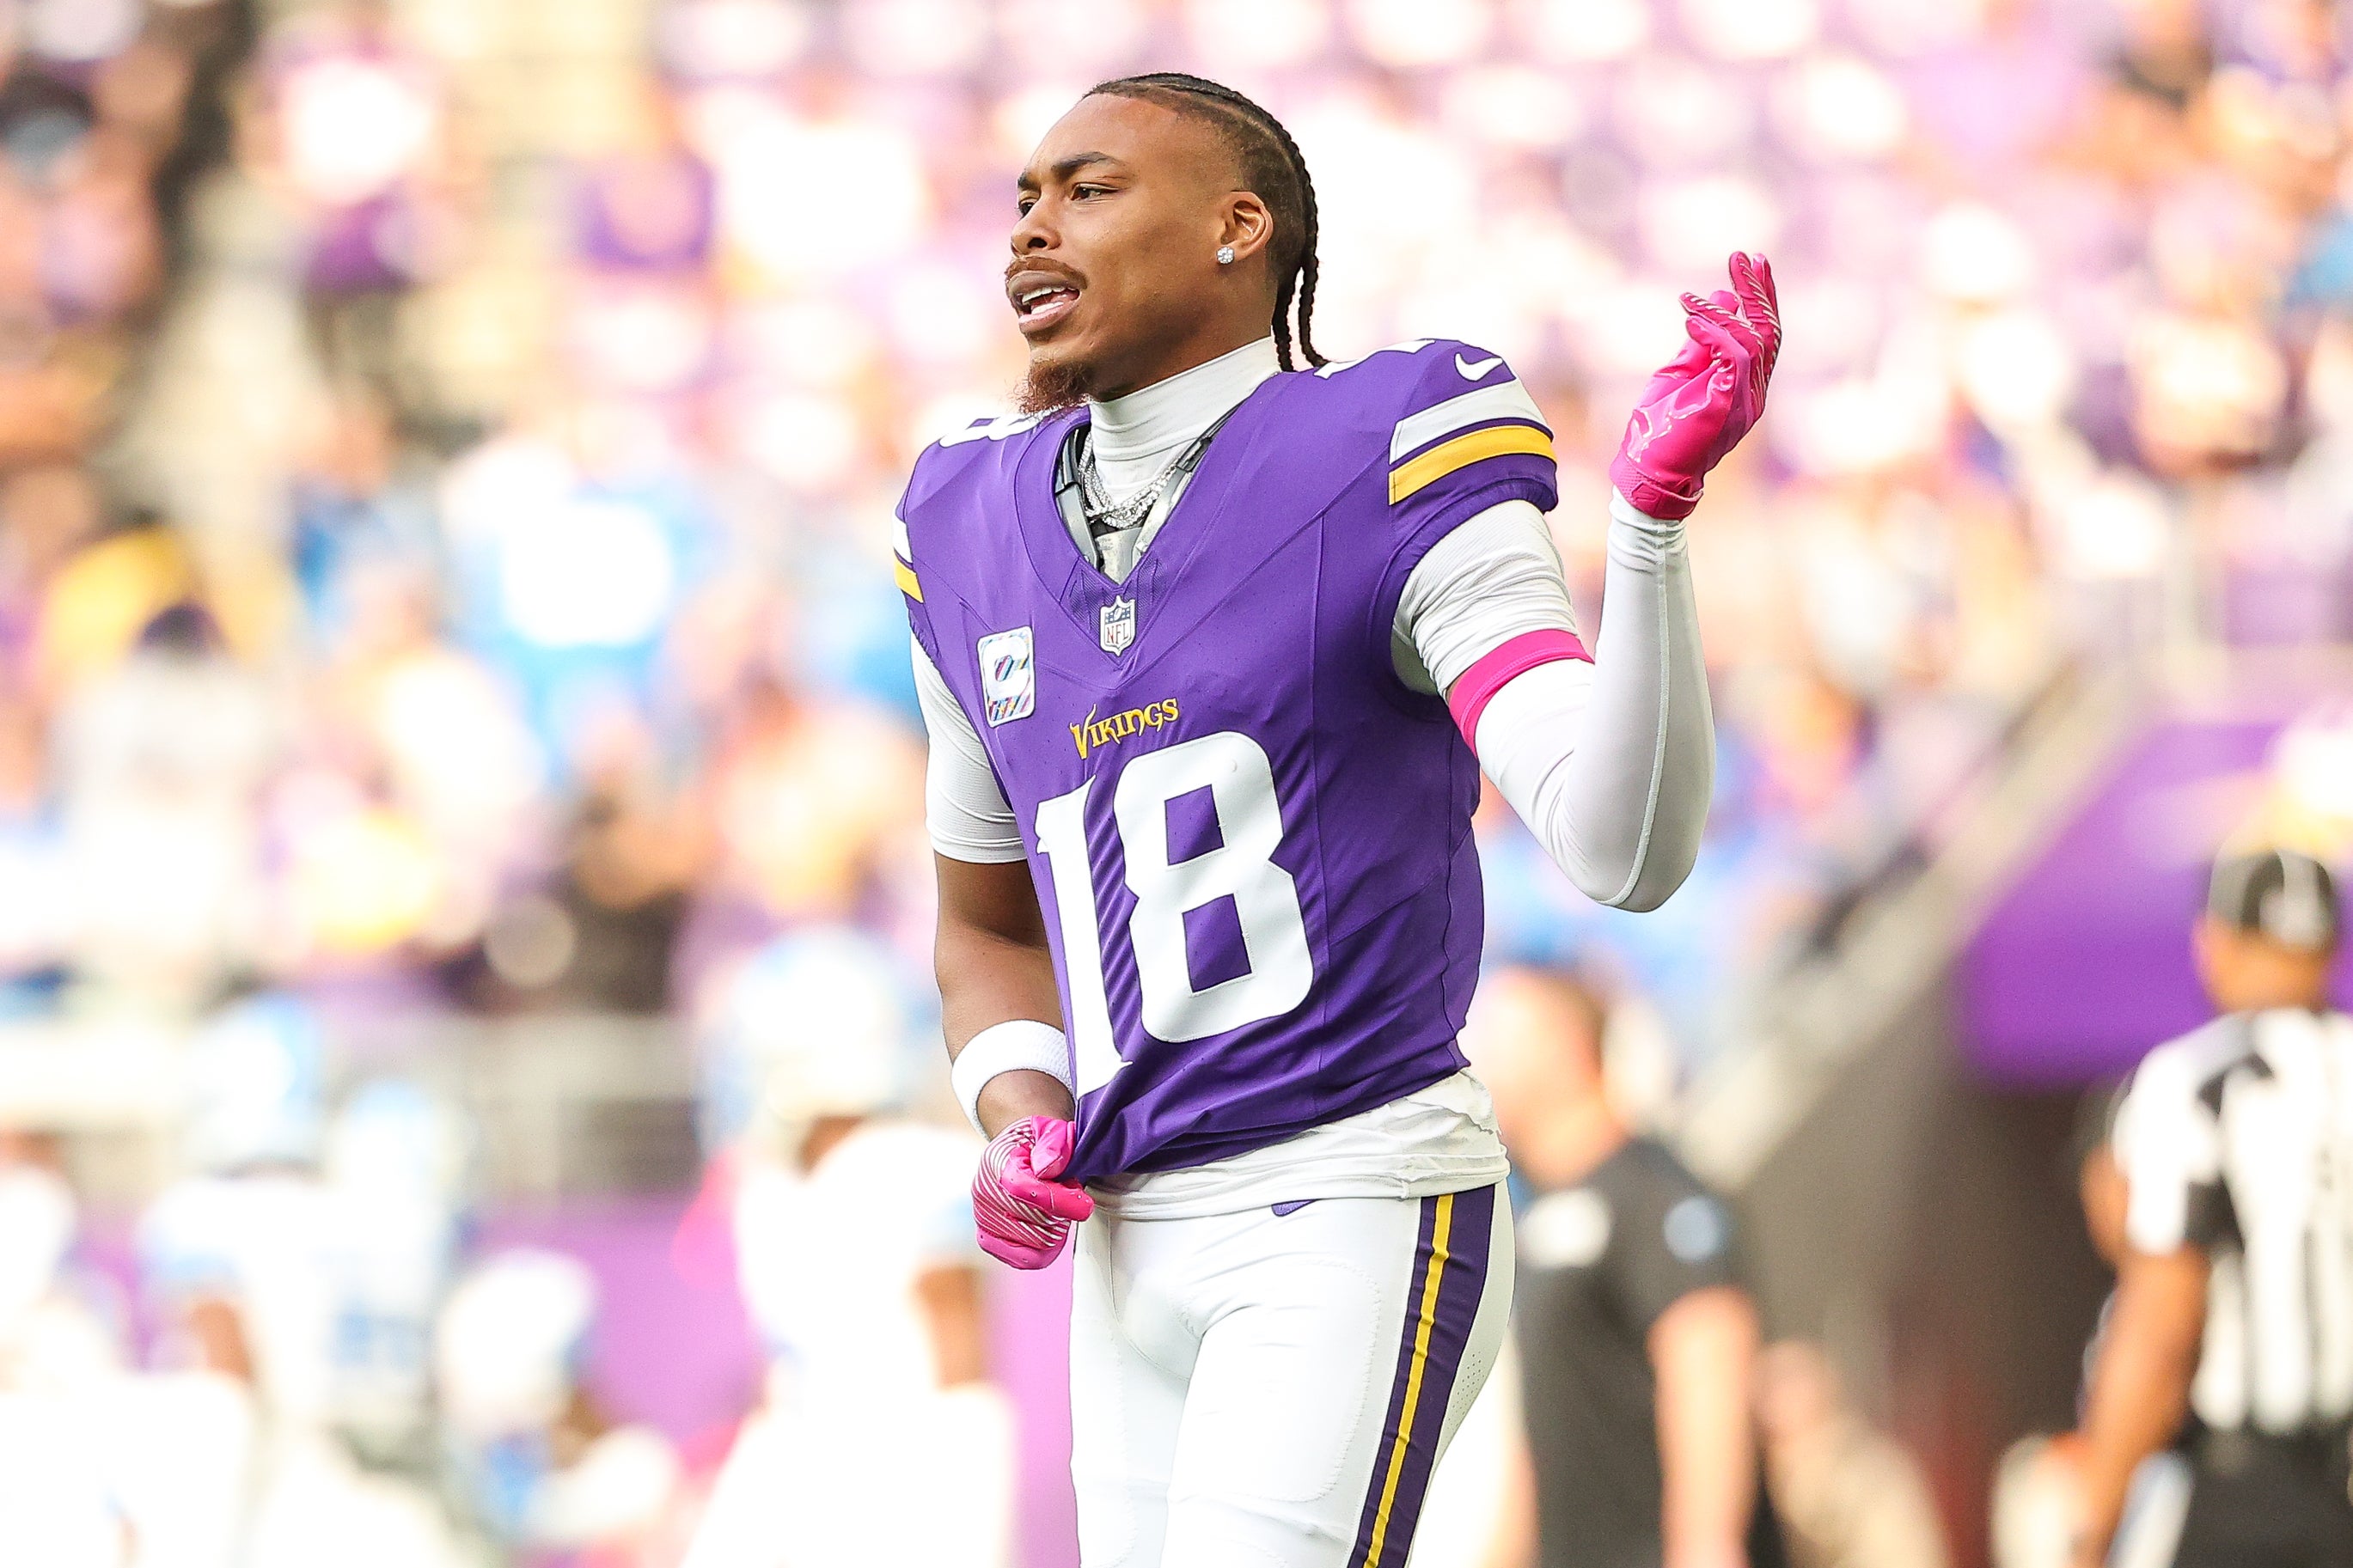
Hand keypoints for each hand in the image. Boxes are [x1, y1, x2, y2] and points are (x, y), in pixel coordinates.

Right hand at [972, 1116, 1093, 1268]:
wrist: (1018, 1149)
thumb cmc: (1037, 1141)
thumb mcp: (1051, 1129)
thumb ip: (1054, 1144)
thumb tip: (1047, 1169)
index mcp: (997, 1162)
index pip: (1026, 1191)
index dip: (1061, 1202)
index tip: (1084, 1205)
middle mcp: (984, 1193)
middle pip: (1036, 1224)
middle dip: (1063, 1213)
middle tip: (1068, 1194)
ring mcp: (985, 1219)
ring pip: (1036, 1245)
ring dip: (1056, 1228)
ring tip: (1056, 1207)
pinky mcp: (989, 1239)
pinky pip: (1024, 1259)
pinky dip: (1044, 1248)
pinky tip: (1048, 1227)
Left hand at [1609, 252, 1779, 520]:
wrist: (1646, 472)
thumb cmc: (1659, 429)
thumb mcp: (1680, 371)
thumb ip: (1702, 340)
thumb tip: (1720, 300)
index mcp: (1745, 384)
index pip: (1765, 333)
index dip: (1761, 296)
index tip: (1750, 262)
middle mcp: (1755, 391)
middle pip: (1771, 332)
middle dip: (1757, 290)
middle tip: (1743, 256)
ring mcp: (1747, 400)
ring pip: (1758, 340)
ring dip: (1732, 307)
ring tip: (1705, 287)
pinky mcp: (1731, 404)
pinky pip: (1737, 355)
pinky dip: (1716, 329)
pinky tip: (1692, 316)